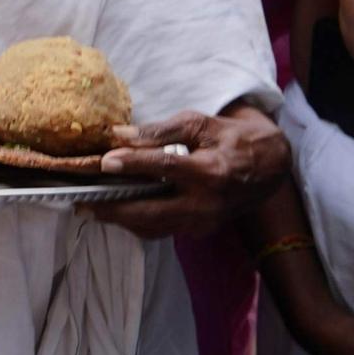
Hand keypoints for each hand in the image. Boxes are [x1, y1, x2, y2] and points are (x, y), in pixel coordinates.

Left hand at [93, 106, 292, 238]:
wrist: (270, 166)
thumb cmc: (231, 139)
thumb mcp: (200, 123)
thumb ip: (160, 131)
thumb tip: (120, 135)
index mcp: (211, 171)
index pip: (166, 167)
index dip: (134, 163)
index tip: (105, 161)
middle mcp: (208, 203)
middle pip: (153, 211)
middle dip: (115, 209)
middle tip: (84, 203)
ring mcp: (204, 221)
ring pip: (154, 227)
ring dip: (121, 220)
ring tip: (92, 209)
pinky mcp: (201, 230)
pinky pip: (163, 230)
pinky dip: (138, 223)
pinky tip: (117, 212)